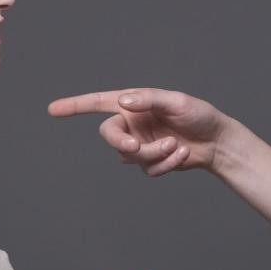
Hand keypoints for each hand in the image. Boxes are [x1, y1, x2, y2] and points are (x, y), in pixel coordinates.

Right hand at [49, 88, 234, 175]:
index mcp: (134, 103)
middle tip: (136, 147)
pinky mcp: (150, 162)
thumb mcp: (177, 102)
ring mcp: (140, 144)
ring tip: (177, 145)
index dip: (75, 106)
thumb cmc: (199, 115)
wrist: (217, 142)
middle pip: (109, 136)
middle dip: (121, 143)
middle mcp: (133, 123)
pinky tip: (182, 155)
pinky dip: (165, 164)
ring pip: (130, 157)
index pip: (98, 103)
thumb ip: (149, 100)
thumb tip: (123, 102)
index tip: (53, 109)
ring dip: (155, 153)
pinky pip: (147, 169)